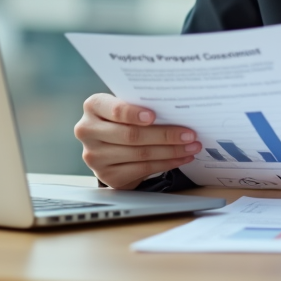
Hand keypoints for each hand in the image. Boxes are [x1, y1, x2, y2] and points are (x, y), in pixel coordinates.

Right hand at [73, 94, 200, 188]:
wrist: (109, 144)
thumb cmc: (123, 118)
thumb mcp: (126, 105)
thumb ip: (140, 104)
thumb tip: (176, 108)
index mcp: (93, 107)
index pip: (114, 110)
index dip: (133, 113)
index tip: (154, 116)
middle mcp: (88, 131)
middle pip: (131, 135)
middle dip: (165, 135)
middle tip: (190, 133)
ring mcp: (96, 157)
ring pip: (140, 154)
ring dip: (171, 151)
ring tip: (192, 146)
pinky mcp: (108, 176)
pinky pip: (143, 169)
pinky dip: (166, 163)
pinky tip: (181, 157)